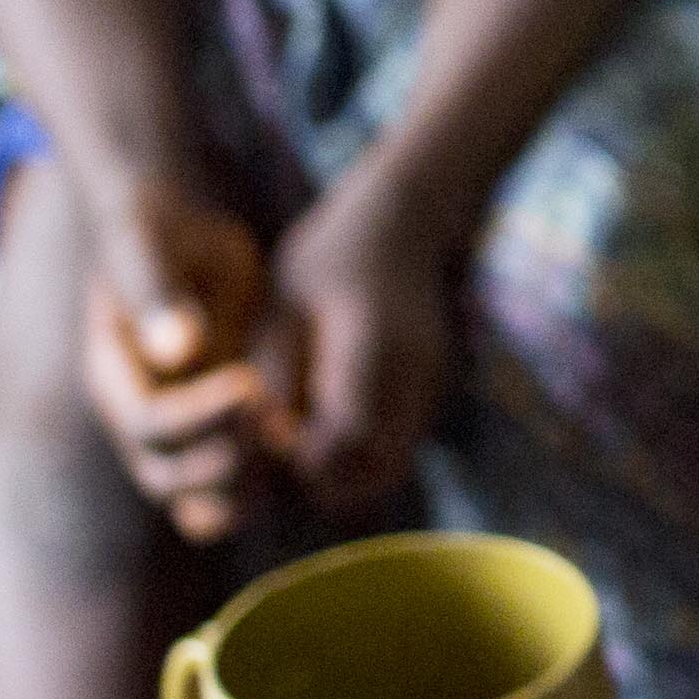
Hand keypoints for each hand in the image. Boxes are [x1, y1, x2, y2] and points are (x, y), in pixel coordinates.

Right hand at [81, 185, 289, 543]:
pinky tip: (298, 462)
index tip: (251, 380)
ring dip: (243, 491)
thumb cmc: (160, 233)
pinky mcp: (207, 434)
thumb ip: (157, 290)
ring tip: (290, 449)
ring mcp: (171, 432)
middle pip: (166, 478)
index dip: (200, 414)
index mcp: (112, 375)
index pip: (150, 422)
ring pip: (196, 499)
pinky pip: (225, 489)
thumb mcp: (151, 247)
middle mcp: (134, 416)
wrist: (173, 242)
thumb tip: (177, 349)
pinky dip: (256, 490)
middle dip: (222, 466)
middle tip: (275, 429)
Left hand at [270, 181, 459, 516]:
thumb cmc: (328, 255)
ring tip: (300, 442)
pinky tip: (326, 427)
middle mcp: (415, 373)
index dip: (302, 455)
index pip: (346, 434)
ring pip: (392, 465)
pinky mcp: (431, 392)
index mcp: (374, 344)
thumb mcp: (283, 302)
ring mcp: (431, 385)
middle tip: (281, 452)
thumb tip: (272, 437)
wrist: (404, 220)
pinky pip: (399, 447)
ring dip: (347, 472)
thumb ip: (275, 371)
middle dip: (325, 478)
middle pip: (379, 467)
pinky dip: (364, 455)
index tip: (268, 439)